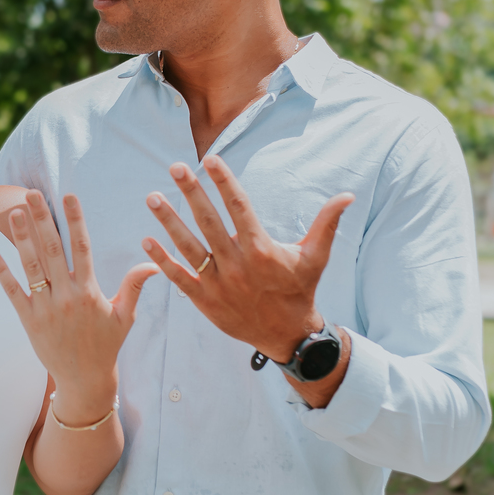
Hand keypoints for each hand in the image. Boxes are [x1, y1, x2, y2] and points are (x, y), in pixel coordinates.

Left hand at [0, 191, 156, 421]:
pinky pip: (12, 292)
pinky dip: (1, 272)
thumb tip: (154, 262)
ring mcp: (46, 308)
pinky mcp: (29, 321)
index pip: (82, 247)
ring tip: (12, 212)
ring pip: (32, 266)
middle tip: (31, 194)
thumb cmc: (106, 345)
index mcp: (90, 291)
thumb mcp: (125, 316)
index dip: (75, 220)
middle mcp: (67, 296)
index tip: (69, 196)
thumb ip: (134, 286)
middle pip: (52, 249)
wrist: (84, 379)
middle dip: (42, 219)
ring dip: (21, 238)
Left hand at [143, 156, 352, 377]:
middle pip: (210, 222)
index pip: (239, 207)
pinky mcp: (205, 301)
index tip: (211, 159)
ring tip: (153, 197)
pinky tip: (146, 240)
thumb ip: (327, 223)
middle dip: (191, 193)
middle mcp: (238, 265)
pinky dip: (162, 260)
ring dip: (169, 221)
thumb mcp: (315, 256)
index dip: (224, 181)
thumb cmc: (300, 289)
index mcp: (262, 249)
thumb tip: (347, 195)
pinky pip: (179, 277)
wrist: (286, 335)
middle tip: (176, 168)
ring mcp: (219, 284)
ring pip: (189, 247)